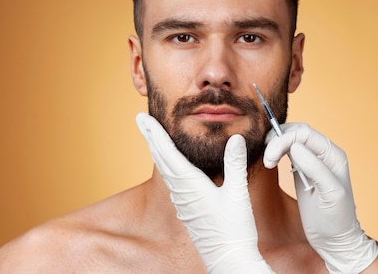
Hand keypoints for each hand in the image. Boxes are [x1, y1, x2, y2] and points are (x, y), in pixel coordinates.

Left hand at [136, 113, 273, 272]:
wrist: (227, 260)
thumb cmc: (234, 230)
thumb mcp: (237, 194)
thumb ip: (234, 164)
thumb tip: (234, 138)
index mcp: (190, 184)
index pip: (167, 152)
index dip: (155, 132)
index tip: (143, 118)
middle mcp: (181, 191)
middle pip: (161, 157)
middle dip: (150, 136)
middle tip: (140, 118)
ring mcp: (182, 200)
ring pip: (164, 169)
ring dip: (157, 149)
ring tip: (151, 135)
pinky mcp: (187, 208)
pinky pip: (171, 180)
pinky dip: (166, 164)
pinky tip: (168, 164)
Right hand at [264, 123, 377, 272]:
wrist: (334, 239)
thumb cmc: (336, 219)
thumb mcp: (330, 194)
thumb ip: (315, 169)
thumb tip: (295, 147)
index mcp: (333, 155)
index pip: (304, 134)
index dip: (284, 140)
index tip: (270, 158)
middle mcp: (323, 154)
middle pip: (296, 132)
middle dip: (277, 140)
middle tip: (267, 159)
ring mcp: (312, 161)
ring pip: (290, 139)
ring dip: (274, 145)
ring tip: (268, 162)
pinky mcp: (301, 169)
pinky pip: (287, 151)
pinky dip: (276, 151)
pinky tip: (271, 161)